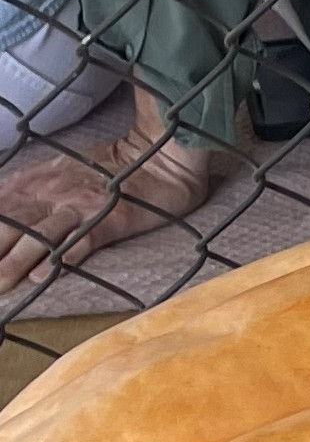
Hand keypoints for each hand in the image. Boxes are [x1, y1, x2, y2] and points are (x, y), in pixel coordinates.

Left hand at [0, 88, 223, 295]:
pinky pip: (82, 240)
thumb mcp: (63, 166)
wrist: (162, 157)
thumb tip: (4, 197)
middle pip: (12, 224)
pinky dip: (63, 257)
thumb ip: (32, 183)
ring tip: (1, 284)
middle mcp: (55, 193)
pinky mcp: (110, 220)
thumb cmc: (115, 166)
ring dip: (15, 262)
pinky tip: (45, 275)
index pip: (2, 207)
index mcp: (41, 181)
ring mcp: (82, 207)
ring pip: (40, 236)